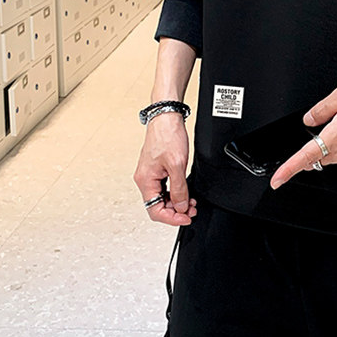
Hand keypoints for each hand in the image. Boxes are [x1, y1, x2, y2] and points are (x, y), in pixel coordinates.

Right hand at [133, 111, 197, 225]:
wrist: (167, 118)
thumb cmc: (167, 136)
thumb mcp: (177, 165)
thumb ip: (179, 189)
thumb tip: (181, 206)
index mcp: (145, 180)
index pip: (155, 210)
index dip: (171, 218)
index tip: (186, 218)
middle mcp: (145, 179)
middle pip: (158, 205)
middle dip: (176, 210)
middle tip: (192, 210)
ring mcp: (151, 174)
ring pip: (163, 197)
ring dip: (177, 202)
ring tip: (191, 202)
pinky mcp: (157, 169)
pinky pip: (165, 187)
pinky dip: (176, 192)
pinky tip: (185, 192)